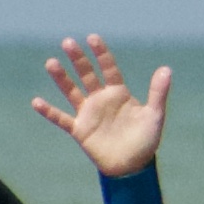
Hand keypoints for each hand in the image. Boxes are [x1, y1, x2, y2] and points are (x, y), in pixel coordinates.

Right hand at [32, 34, 168, 177]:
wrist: (133, 166)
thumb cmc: (146, 140)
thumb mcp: (154, 115)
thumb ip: (158, 92)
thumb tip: (166, 69)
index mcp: (118, 93)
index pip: (108, 68)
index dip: (101, 53)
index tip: (92, 38)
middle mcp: (101, 99)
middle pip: (87, 75)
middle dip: (78, 59)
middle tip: (68, 42)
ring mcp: (88, 114)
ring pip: (72, 91)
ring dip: (62, 78)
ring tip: (51, 62)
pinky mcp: (80, 130)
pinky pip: (61, 119)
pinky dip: (49, 111)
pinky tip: (36, 102)